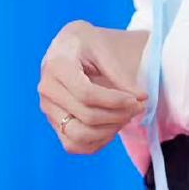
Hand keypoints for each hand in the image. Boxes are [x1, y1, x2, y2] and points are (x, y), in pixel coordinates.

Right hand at [38, 21, 147, 155]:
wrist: (67, 47)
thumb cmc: (87, 44)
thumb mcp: (104, 49)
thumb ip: (121, 74)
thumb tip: (141, 98)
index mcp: (57, 65)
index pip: (86, 94)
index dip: (115, 101)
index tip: (137, 99)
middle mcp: (47, 89)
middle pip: (86, 116)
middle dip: (119, 116)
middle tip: (139, 107)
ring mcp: (48, 108)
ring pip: (78, 136)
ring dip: (110, 131)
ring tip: (126, 116)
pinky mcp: (53, 122)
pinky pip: (73, 145)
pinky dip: (97, 142)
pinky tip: (112, 126)